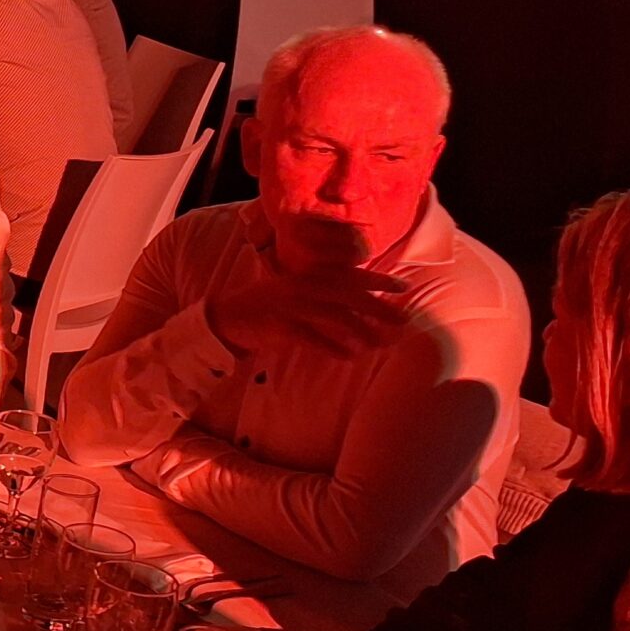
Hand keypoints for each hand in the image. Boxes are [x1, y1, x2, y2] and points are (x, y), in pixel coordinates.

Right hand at [205, 265, 406, 357]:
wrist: (226, 316)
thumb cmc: (267, 306)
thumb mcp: (295, 290)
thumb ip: (322, 291)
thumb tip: (360, 300)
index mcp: (308, 275)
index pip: (350, 274)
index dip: (378, 279)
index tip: (404, 286)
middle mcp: (302, 286)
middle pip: (349, 295)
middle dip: (379, 307)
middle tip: (403, 320)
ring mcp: (290, 306)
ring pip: (335, 317)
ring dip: (361, 332)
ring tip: (379, 344)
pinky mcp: (279, 326)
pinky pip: (312, 338)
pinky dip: (332, 347)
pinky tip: (349, 356)